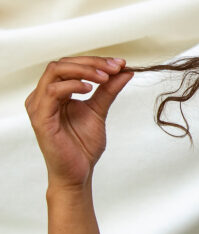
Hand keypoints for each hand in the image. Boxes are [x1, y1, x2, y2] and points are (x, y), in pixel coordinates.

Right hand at [25, 56, 133, 190]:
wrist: (78, 172)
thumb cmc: (82, 146)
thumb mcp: (99, 111)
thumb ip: (108, 91)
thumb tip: (124, 71)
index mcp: (55, 92)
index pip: (71, 65)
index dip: (95, 61)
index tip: (120, 64)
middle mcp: (43, 95)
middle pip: (63, 64)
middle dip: (92, 63)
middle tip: (115, 67)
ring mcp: (39, 105)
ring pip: (56, 71)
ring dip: (83, 70)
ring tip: (104, 77)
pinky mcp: (40, 117)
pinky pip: (52, 92)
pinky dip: (72, 85)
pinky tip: (89, 89)